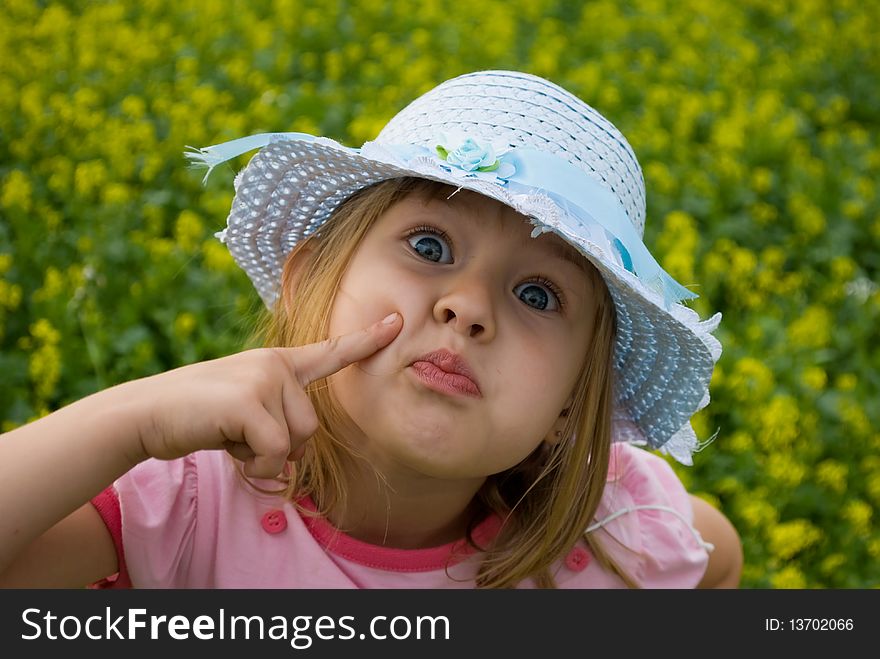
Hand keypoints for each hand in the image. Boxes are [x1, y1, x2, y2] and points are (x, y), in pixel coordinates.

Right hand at [128, 312, 401, 477]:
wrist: (144, 414)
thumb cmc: (197, 416)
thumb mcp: (243, 408)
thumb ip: (275, 418)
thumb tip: (290, 459)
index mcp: (277, 364)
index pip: (330, 352)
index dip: (366, 341)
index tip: (398, 323)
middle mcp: (275, 365)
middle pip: (311, 427)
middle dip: (278, 446)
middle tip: (237, 433)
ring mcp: (263, 378)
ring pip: (296, 440)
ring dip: (263, 455)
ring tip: (229, 434)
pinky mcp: (249, 400)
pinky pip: (275, 451)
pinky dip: (254, 463)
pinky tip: (226, 444)